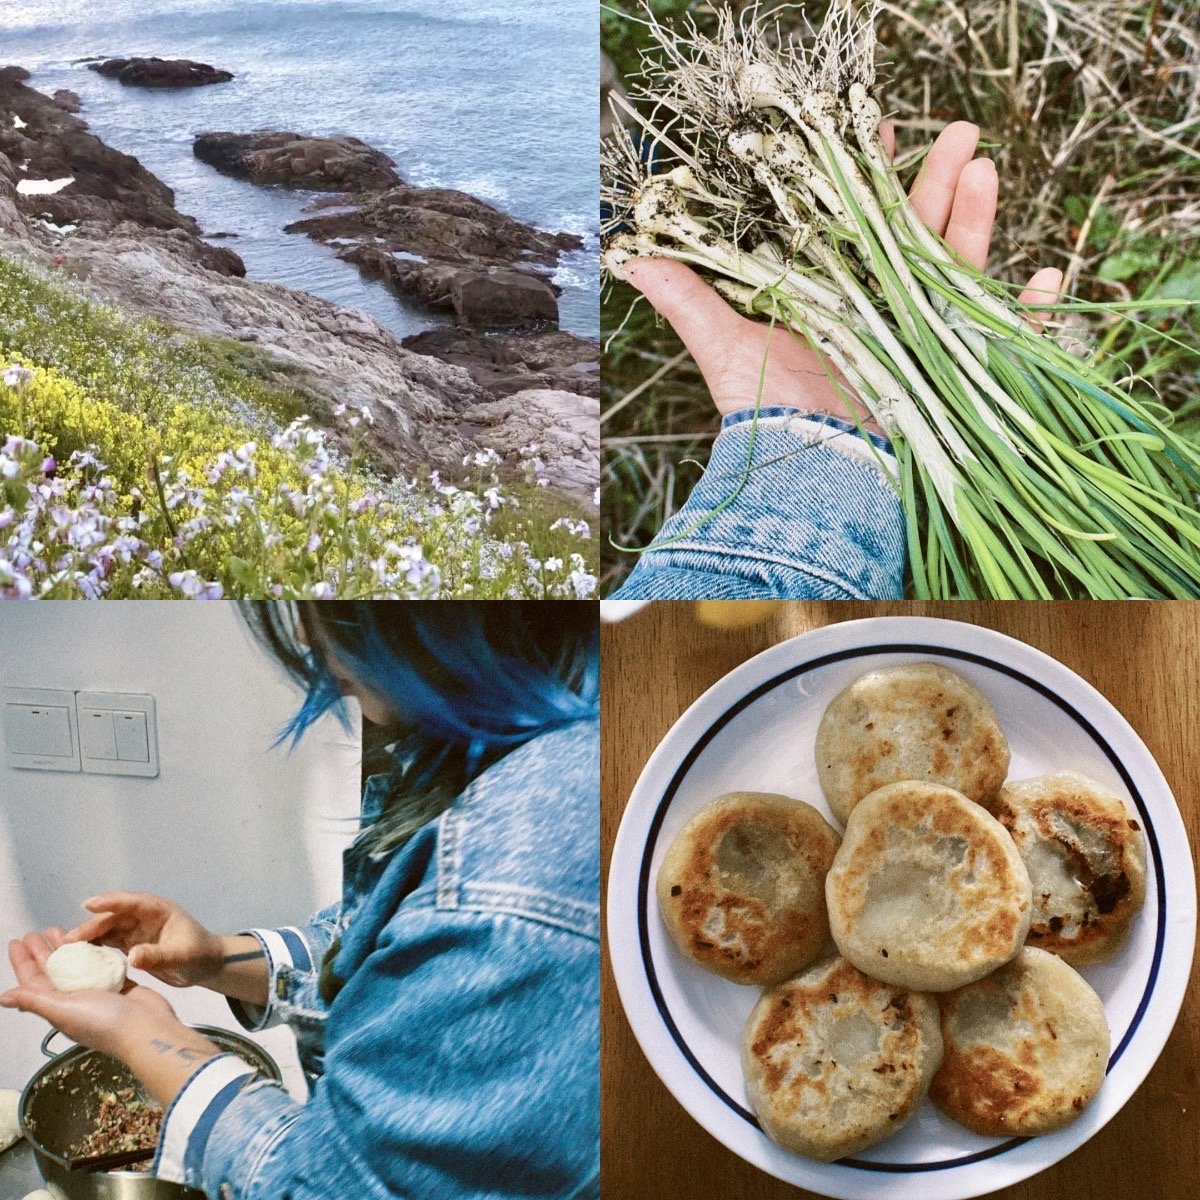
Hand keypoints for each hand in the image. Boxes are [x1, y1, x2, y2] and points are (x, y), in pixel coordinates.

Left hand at [2, 928, 224, 1107]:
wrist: (145, 1029)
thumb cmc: (102, 1021)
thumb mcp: (64, 1010)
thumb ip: (35, 1001)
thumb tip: (3, 997)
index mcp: (57, 1006)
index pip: (33, 981)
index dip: (24, 962)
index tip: (17, 941)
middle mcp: (74, 999)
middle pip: (53, 971)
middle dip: (42, 951)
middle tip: (36, 931)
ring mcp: (97, 991)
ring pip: (76, 966)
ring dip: (66, 949)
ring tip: (60, 929)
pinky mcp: (118, 984)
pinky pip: (101, 965)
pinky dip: (93, 952)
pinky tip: (92, 940)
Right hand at [64, 893, 223, 988]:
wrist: (206, 965)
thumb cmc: (199, 955)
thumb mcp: (181, 956)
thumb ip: (157, 955)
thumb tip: (131, 957)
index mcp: (159, 911)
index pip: (132, 902)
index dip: (110, 902)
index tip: (88, 904)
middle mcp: (145, 917)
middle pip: (114, 917)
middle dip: (92, 925)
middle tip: (68, 939)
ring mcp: (137, 930)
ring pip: (108, 929)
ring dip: (89, 936)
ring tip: (66, 949)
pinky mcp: (132, 943)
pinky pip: (110, 942)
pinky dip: (95, 947)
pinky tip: (79, 956)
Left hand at [622, 121, 1063, 421]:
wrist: (808, 478)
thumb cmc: (765, 413)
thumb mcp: (721, 344)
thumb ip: (684, 295)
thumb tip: (627, 253)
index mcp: (828, 293)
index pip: (852, 221)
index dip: (863, 175)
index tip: (870, 126)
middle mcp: (875, 309)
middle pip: (914, 233)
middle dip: (936, 181)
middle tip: (961, 132)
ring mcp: (917, 338)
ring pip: (957, 267)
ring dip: (977, 219)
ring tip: (985, 168)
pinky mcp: (950, 372)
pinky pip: (1000, 338)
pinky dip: (1025, 312)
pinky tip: (1046, 276)